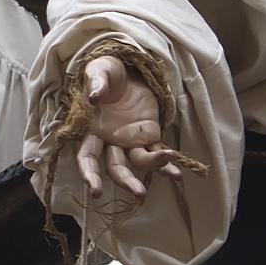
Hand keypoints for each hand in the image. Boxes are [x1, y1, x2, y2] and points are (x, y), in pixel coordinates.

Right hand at [67, 50, 184, 204]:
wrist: (126, 71)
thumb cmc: (106, 73)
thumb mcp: (99, 71)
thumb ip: (96, 83)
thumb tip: (94, 97)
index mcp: (92, 130)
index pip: (87, 157)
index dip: (89, 174)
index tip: (95, 190)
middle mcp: (110, 140)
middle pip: (116, 166)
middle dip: (126, 181)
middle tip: (139, 193)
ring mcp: (131, 140)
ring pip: (139, 161)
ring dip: (154, 168)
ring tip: (174, 174)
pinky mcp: (149, 135)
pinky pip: (158, 151)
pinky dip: (168, 163)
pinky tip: (178, 174)